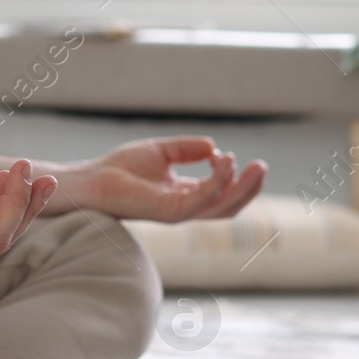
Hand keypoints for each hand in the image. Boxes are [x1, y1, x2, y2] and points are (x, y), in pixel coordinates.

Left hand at [58, 137, 265, 221]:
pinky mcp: (169, 211)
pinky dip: (218, 182)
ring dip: (242, 187)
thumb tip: (214, 146)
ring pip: (222, 207)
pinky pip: (202, 200)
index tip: (232, 155)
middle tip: (264, 166)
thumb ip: (187, 150)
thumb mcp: (162, 151)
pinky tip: (224, 162)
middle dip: (250, 188)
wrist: (94, 178)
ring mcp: (178, 212)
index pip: (221, 195)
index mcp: (185, 195)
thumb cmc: (120, 168)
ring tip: (256, 167)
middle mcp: (185, 207)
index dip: (234, 177)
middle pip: (229, 206)